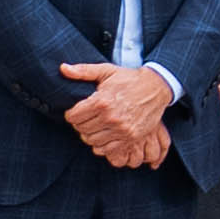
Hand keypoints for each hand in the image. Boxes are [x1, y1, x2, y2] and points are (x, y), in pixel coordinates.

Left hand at [58, 63, 172, 167]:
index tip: (76, 111)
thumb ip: (83, 71)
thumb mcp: (106, 71)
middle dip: (80, 124)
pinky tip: (103, 134)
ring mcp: (121, 129)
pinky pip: (106, 149)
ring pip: (92, 141)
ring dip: (89, 135)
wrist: (156, 88)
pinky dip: (101, 145)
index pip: (73, 116)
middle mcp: (111, 117)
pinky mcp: (130, 137)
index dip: (71, 114)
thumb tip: (63, 68)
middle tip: (86, 118)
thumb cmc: (129, 79)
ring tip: (94, 126)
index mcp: (102, 101)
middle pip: (81, 130)